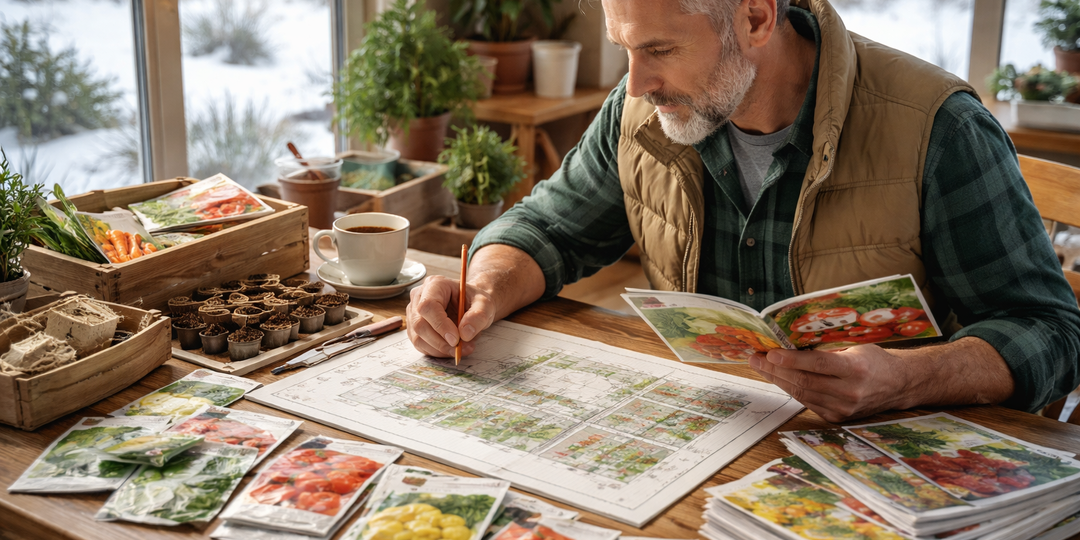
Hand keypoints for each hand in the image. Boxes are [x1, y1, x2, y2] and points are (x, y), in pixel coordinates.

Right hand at [406, 275, 496, 357]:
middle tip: (461, 348)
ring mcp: (414, 313)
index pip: (428, 305)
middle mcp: (419, 297)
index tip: (456, 340)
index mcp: (435, 284)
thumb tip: (465, 333)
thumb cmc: (475, 301)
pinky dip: (437, 351)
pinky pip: (420, 345)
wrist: (471, 305)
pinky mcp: (415, 328)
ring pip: (418, 337)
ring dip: (440, 349)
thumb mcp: (485, 304)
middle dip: (440, 342)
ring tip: (461, 349)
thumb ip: (478, 316)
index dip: (440, 325)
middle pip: (419, 324)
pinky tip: (452, 349)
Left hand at [748, 345, 912, 422]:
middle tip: (756, 358)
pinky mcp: (838, 417)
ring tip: (761, 367)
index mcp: (856, 369)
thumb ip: (827, 350)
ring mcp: (844, 408)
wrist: (900, 385)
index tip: (770, 353)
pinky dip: (792, 390)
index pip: (818, 364)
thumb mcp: (855, 348)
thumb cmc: (876, 360)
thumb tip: (791, 344)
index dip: (792, 360)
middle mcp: (850, 392)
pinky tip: (780, 379)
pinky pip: (808, 402)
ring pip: (802, 394)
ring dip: (778, 380)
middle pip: (805, 381)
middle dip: (775, 370)